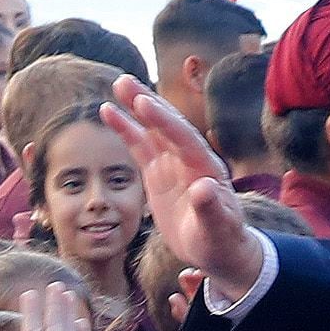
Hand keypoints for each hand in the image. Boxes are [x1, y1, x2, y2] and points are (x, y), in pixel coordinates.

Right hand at [103, 81, 265, 293]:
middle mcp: (190, 158)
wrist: (218, 248)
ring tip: (118, 83)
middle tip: (125, 82)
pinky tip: (108, 111)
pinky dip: (125, 128)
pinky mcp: (158, 172)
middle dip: (148, 102)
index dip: (164, 121)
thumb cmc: (220, 240)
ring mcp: (173, 163)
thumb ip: (210, 208)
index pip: (183, 138)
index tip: (144, 104)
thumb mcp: (216, 229)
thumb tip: (202, 187)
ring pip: (152, 129)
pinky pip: (139, 145)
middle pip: (167, 124)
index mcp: (206, 167)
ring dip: (136, 106)